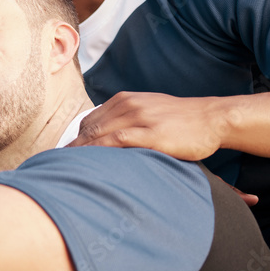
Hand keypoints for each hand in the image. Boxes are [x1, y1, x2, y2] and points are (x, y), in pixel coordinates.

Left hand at [67, 92, 224, 160]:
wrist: (212, 118)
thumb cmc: (181, 120)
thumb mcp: (149, 111)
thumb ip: (127, 120)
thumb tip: (106, 138)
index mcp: (124, 100)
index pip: (89, 121)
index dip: (75, 140)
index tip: (63, 157)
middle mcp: (128, 105)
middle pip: (89, 128)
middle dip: (72, 149)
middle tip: (57, 167)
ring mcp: (139, 117)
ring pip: (98, 134)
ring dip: (80, 152)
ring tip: (66, 170)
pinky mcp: (151, 133)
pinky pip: (116, 141)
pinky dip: (98, 151)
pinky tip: (89, 164)